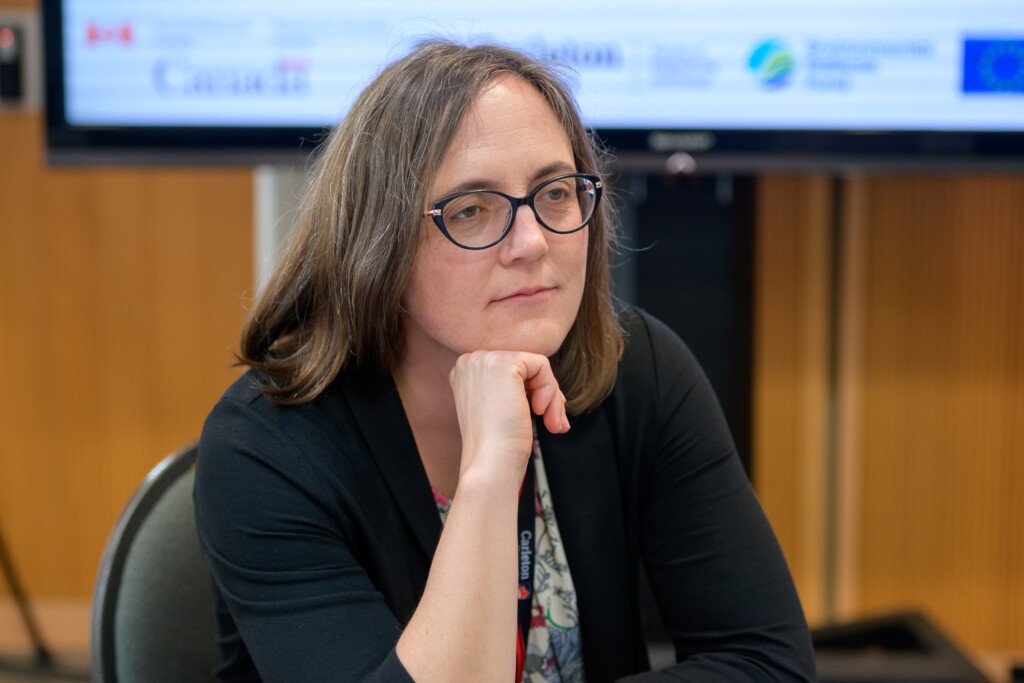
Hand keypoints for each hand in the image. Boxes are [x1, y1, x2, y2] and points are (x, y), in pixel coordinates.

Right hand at [449, 351, 568, 481]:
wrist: (490, 462)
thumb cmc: (496, 445)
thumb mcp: (497, 408)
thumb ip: (509, 388)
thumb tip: (543, 381)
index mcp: (465, 372)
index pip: (511, 370)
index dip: (531, 391)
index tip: (543, 414)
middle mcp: (470, 361)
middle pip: (524, 366)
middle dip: (545, 394)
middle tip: (555, 423)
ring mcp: (484, 360)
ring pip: (535, 366)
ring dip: (551, 397)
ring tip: (553, 423)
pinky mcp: (504, 363)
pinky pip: (542, 366)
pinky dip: (550, 390)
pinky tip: (540, 412)